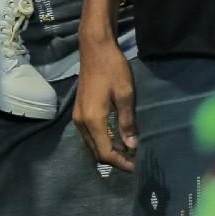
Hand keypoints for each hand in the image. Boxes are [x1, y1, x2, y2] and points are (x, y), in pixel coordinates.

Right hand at [74, 27, 138, 171]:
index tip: (136, 166)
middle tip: (133, 161)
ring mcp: (78, 116)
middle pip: (95, 151)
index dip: (121, 162)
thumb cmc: (113, 70)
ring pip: (91, 144)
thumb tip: (132, 146)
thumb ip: (127, 122)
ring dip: (107, 151)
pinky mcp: (79, 111)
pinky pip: (89, 135)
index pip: (105, 151)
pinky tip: (115, 138)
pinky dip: (101, 142)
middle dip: (114, 160)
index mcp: (93, 119)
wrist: (95, 49)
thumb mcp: (126, 96)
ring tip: (126, 152)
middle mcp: (81, 122)